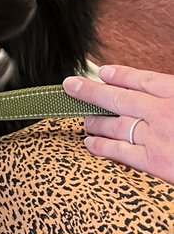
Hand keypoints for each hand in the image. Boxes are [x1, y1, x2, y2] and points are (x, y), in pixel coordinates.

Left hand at [64, 65, 173, 184]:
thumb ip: (171, 94)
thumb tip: (156, 91)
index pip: (143, 79)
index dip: (121, 74)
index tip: (104, 71)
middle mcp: (163, 110)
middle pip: (118, 97)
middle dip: (91, 91)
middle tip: (70, 86)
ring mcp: (156, 135)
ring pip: (114, 123)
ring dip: (94, 119)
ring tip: (82, 116)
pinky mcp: (153, 161)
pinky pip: (120, 151)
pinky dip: (101, 145)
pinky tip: (90, 143)